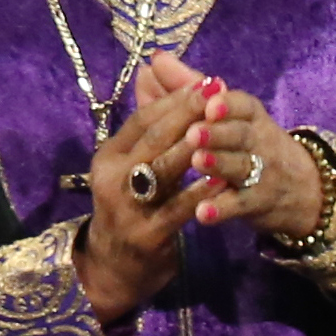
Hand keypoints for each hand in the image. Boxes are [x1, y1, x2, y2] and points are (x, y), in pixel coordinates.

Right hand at [76, 76, 216, 318]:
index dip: (175, 99)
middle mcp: (112, 178)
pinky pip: (178, 209)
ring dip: (195, 148)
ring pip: (163, 171)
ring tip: (225, 128)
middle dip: (189, 115)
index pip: (142, 120)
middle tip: (221, 96)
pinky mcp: (146, 235)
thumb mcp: (134, 165)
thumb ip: (150, 122)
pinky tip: (224, 179)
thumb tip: (154, 68)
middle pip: (153, 140)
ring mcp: (127, 208)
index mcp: (109, 156)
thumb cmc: (131, 206)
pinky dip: (201, 192)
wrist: (114, 267)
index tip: (209, 82)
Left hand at [147, 52, 321, 239]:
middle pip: (241, 134)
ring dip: (220, 165)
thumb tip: (154, 59)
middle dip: (218, 132)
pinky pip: (240, 205)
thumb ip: (186, 88)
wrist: (301, 189)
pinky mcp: (259, 203)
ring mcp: (262, 172)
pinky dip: (222, 209)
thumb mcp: (224, 115)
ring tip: (198, 162)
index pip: (244, 104)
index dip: (228, 104)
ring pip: (242, 167)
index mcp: (250, 115)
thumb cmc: (247, 145)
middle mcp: (260, 140)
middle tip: (193, 132)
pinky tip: (202, 213)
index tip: (209, 103)